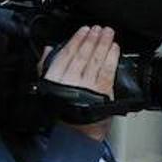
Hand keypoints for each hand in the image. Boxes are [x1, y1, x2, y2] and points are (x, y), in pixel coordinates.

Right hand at [44, 25, 119, 141]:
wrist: (76, 133)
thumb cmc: (63, 111)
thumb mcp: (48, 87)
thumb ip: (46, 66)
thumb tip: (48, 49)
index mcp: (56, 77)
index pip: (67, 53)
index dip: (77, 39)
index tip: (84, 30)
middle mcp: (71, 79)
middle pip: (84, 54)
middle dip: (93, 38)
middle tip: (99, 28)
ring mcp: (88, 85)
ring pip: (97, 60)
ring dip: (103, 44)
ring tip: (108, 33)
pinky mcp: (102, 92)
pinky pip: (108, 70)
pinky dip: (112, 58)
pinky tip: (114, 48)